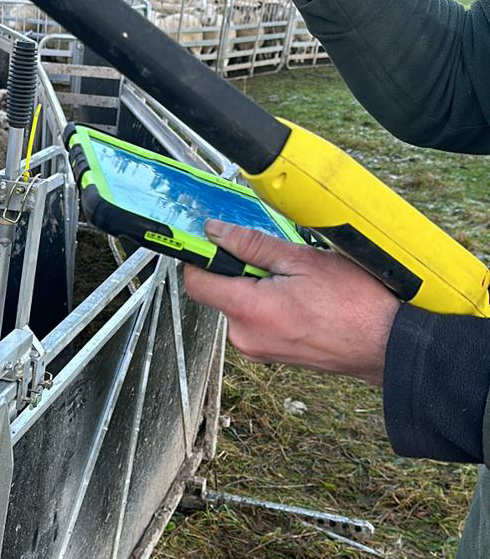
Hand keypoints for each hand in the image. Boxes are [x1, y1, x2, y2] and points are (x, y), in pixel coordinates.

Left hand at [184, 220, 399, 385]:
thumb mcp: (301, 259)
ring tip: (294, 280)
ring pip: (237, 303)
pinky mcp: (270, 353)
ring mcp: (258, 349)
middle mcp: (245, 337)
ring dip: (254, 285)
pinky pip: (254, 318)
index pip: (195, 281)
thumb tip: (216, 232)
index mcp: (248, 312)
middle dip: (237, 268)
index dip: (199, 255)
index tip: (208, 239)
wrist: (389, 346)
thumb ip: (251, 244)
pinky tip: (298, 296)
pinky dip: (265, 302)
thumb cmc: (356, 305)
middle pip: (217, 290)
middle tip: (274, 260)